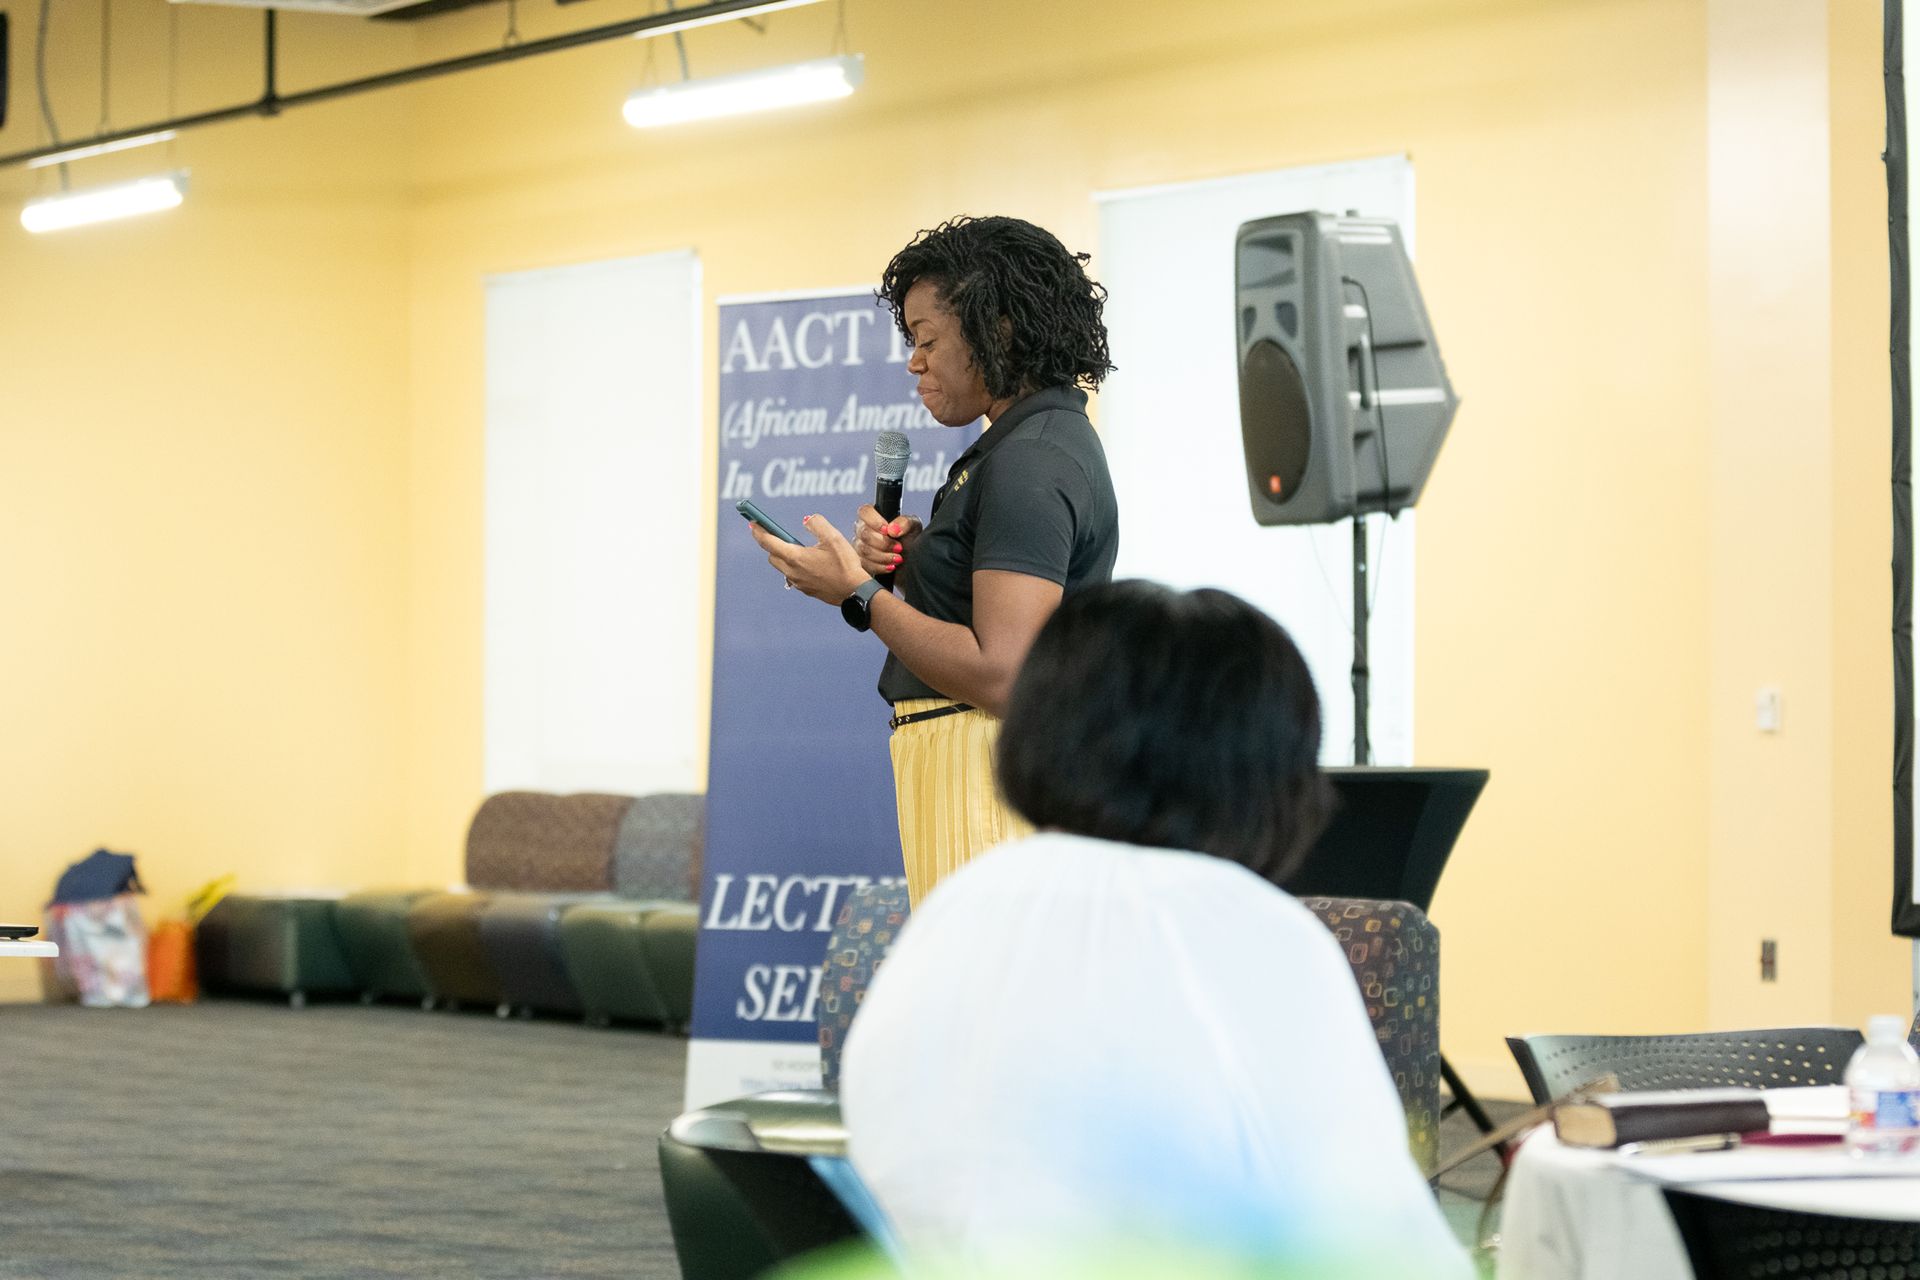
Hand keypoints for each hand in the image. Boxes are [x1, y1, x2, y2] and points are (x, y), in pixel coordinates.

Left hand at [751, 514, 868, 603]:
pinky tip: (811, 564)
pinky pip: (794, 576)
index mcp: (795, 557)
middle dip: (771, 544)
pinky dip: (796, 567)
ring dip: (784, 556)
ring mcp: (799, 583)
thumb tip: (807, 519)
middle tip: (777, 533)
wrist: (855, 593)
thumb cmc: (845, 565)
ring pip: (783, 567)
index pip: (768, 542)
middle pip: (772, 556)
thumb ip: (817, 523)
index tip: (752, 523)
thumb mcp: (833, 537)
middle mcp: (792, 571)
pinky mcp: (807, 590)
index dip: (758, 531)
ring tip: (799, 548)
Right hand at [855, 505, 921, 580]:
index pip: (865, 511)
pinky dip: (880, 567)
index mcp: (874, 516)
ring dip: (883, 556)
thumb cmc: (911, 539)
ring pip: (864, 550)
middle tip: (899, 547)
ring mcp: (860, 546)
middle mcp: (863, 529)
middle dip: (884, 543)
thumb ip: (904, 523)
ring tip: (898, 558)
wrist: (912, 560)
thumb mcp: (914, 527)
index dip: (875, 521)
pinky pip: (865, 565)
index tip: (888, 530)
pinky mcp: (862, 562)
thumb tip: (892, 529)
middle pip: (864, 533)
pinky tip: (891, 566)